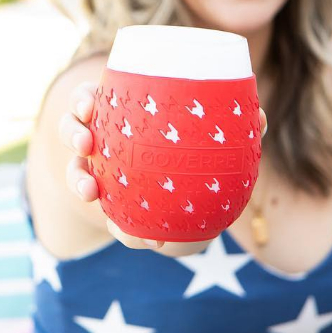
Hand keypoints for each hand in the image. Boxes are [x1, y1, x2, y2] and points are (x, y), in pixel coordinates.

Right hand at [58, 82, 266, 252]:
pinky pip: (107, 218)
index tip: (90, 105)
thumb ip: (236, 126)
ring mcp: (102, 176)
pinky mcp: (114, 211)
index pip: (91, 99)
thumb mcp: (217, 139)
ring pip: (77, 172)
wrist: (200, 206)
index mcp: (120, 114)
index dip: (83, 100)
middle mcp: (104, 141)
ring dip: (77, 179)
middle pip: (73, 129)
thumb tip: (259, 116)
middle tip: (86, 143)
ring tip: (89, 191)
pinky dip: (116, 226)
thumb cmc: (203, 156)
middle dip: (73, 133)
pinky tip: (129, 233)